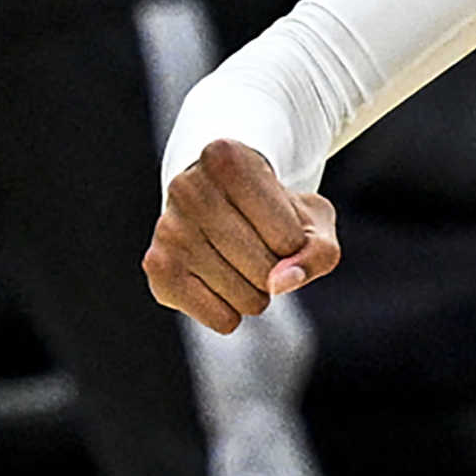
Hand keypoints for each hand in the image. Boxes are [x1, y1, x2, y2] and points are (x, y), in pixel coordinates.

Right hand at [143, 140, 342, 334]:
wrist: (222, 206)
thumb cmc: (274, 210)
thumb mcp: (313, 219)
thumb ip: (318, 250)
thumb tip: (280, 283)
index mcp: (227, 158)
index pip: (289, 239)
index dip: (296, 242)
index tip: (278, 220)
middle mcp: (187, 187)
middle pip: (265, 270)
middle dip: (276, 269)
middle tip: (259, 244)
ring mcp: (167, 228)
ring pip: (245, 297)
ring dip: (256, 292)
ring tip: (240, 260)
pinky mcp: (157, 267)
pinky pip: (220, 318)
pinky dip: (233, 313)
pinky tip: (221, 282)